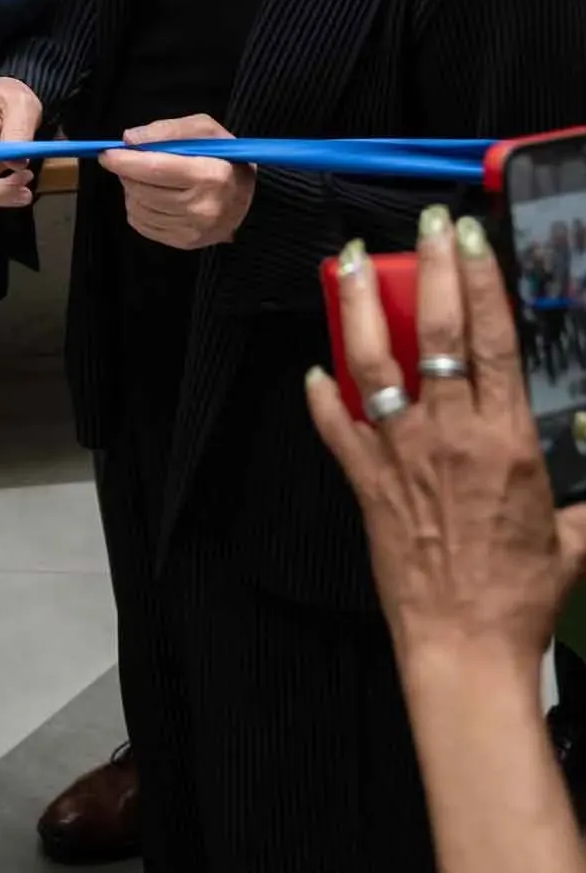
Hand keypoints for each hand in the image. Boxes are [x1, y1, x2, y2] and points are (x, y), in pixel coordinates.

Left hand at [99, 113, 254, 248]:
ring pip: (137, 207)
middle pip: (141, 189)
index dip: (124, 160)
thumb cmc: (224, 157)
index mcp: (211, 174)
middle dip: (126, 172)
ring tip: (147, 180)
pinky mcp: (184, 243)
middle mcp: (202, 207)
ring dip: (132, 190)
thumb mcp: (204, 130)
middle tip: (131, 162)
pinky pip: (142, 225)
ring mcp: (193, 230)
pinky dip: (138, 208)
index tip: (107, 153)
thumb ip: (168, 129)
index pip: (155, 167)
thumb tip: (130, 139)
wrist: (250, 199)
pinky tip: (153, 197)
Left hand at [308, 207, 585, 670]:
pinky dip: (321, 395)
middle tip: (426, 225)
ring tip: (348, 260)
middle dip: (430, 269)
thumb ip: (585, 498)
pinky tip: (313, 368)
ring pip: (373, 362)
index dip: (481, 281)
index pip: (493, 340)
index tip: (472, 237)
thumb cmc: (522, 595)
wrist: (465, 647)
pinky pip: (336, 428)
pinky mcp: (367, 482)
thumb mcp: (574, 539)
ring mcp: (402, 454)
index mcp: (507, 438)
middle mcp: (451, 433)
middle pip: (435, 333)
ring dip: (357, 307)